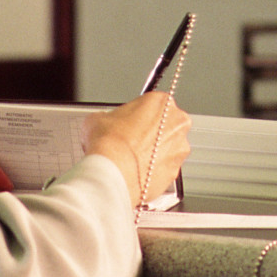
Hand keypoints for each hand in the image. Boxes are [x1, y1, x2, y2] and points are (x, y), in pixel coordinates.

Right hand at [83, 92, 191, 207]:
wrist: (113, 173)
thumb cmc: (110, 144)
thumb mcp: (97, 118)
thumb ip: (108, 117)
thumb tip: (104, 124)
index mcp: (162, 102)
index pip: (152, 105)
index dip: (137, 115)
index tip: (129, 122)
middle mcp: (177, 123)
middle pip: (165, 126)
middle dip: (150, 133)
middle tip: (130, 141)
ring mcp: (179, 149)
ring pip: (168, 148)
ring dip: (154, 153)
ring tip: (131, 158)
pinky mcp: (175, 171)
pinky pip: (165, 168)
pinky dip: (153, 170)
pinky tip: (136, 171)